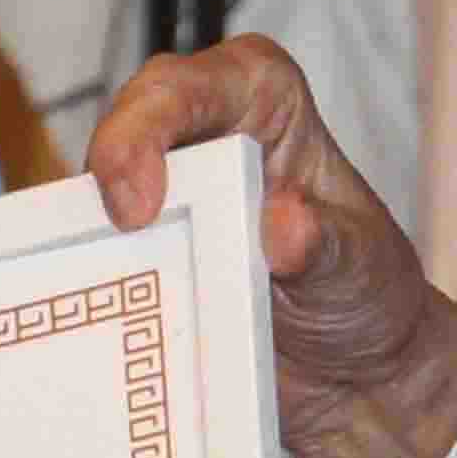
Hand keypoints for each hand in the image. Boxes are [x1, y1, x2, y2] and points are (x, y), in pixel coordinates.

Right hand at [81, 39, 456, 457]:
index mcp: (261, 97)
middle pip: (124, 129)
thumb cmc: (364, 291)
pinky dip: (92, 278)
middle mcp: (202, 130)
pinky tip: (100, 312)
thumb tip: (285, 225)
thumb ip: (327, 245)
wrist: (351, 370)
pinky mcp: (140, 247)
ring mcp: (164, 190)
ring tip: (109, 289)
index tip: (140, 203)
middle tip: (121, 241)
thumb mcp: (360, 268)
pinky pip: (92, 251)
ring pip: (95, 193)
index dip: (146, 131)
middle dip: (108, 180)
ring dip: (93, 239)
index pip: (186, 87)